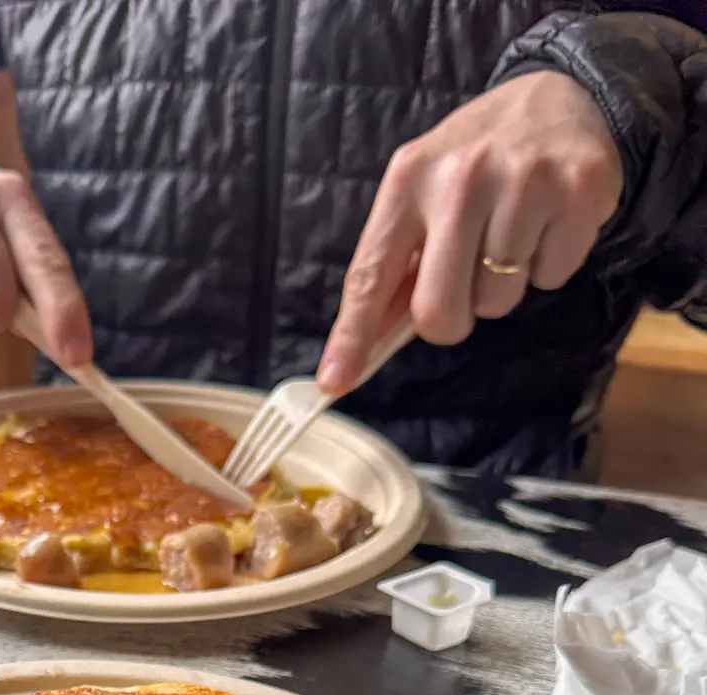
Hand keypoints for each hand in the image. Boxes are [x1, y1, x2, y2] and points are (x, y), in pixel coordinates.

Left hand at [318, 72, 623, 394]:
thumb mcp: (424, 191)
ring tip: (513, 231)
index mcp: (409, 178)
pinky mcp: (576, 193)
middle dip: (453, 316)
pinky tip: (547, 221)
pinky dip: (548, 264)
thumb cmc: (480, 160)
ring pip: (498, 301)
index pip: (371, 275)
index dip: (352, 336)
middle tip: (467, 277)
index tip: (334, 382)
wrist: (562, 96)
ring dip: (504, 283)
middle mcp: (461, 178)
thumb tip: (365, 347)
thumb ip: (397, 264)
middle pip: (440, 311)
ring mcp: (523, 182)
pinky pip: (550, 279)